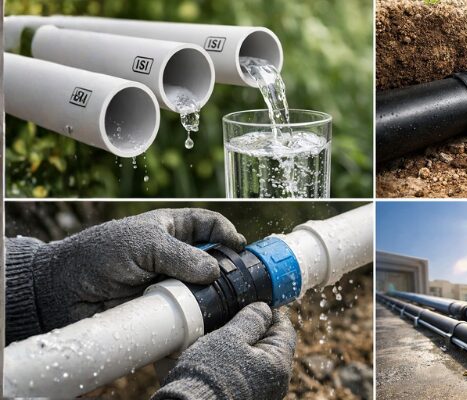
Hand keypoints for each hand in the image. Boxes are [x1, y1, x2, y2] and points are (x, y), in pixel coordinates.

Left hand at [31, 208, 244, 329]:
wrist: (61, 291)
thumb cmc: (99, 255)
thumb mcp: (144, 243)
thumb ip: (181, 255)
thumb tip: (215, 272)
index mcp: (171, 229)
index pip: (209, 225)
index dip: (227, 233)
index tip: (239, 247)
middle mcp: (175, 257)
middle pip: (214, 260)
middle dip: (229, 269)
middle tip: (241, 281)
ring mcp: (170, 285)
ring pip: (205, 290)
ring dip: (216, 297)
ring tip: (227, 304)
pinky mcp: (163, 311)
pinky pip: (189, 315)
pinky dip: (200, 320)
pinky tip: (208, 322)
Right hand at [152, 302, 296, 399]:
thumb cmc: (210, 374)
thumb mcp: (231, 337)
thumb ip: (251, 319)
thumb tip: (264, 309)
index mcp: (279, 363)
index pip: (284, 328)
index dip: (270, 311)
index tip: (255, 302)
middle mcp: (275, 381)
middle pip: (270, 344)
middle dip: (252, 329)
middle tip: (232, 318)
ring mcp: (261, 391)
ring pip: (255, 358)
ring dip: (240, 346)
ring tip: (220, 336)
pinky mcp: (245, 396)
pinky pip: (244, 373)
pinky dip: (234, 361)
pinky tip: (216, 356)